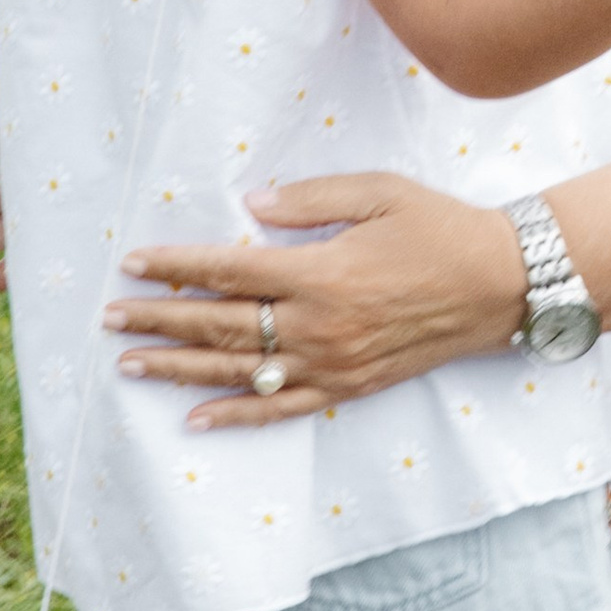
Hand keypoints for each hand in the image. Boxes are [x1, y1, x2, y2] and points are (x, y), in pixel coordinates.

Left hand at [108, 173, 524, 428]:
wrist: (499, 285)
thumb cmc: (440, 228)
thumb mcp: (379, 192)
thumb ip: (309, 199)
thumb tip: (249, 205)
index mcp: (320, 272)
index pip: (228, 270)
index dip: (176, 267)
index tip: (133, 264)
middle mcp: (317, 325)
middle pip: (220, 326)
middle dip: (159, 321)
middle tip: (110, 318)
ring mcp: (331, 363)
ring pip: (238, 373)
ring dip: (179, 370)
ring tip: (130, 364)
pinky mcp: (348, 387)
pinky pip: (281, 409)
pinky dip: (236, 416)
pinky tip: (196, 418)